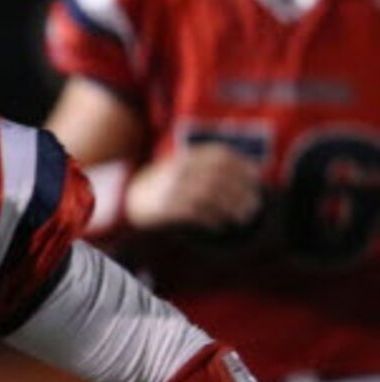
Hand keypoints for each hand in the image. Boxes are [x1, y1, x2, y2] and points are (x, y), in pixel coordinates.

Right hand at [124, 143, 262, 231]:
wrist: (126, 198)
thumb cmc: (163, 183)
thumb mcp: (182, 167)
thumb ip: (208, 166)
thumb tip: (252, 170)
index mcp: (185, 157)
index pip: (220, 156)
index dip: (241, 165)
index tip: (256, 177)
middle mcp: (179, 170)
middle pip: (219, 177)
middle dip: (241, 191)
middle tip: (255, 205)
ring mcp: (171, 189)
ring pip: (210, 196)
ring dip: (231, 207)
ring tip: (243, 218)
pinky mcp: (165, 208)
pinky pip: (195, 213)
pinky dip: (211, 220)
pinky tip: (220, 226)